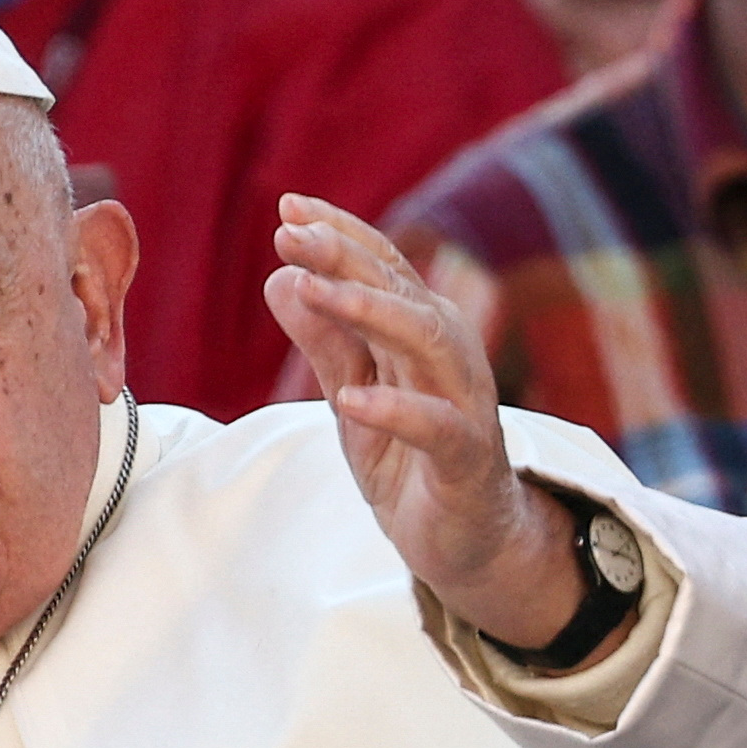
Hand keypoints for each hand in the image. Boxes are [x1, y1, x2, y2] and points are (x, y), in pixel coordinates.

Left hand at [266, 198, 596, 654]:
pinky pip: (437, 427)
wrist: (465, 540)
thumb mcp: (353, 396)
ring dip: (368, 311)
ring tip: (313, 289)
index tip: (287, 207)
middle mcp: (448, 355)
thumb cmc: (409, 460)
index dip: (338, 233)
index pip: (382, 267)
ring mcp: (463, 404)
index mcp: (421, 332)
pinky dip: (396, 410)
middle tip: (290, 234)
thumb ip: (324, 342)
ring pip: (425, 342)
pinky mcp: (466, 458)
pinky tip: (350, 399)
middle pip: (400, 289)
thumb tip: (280, 278)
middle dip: (344, 256)